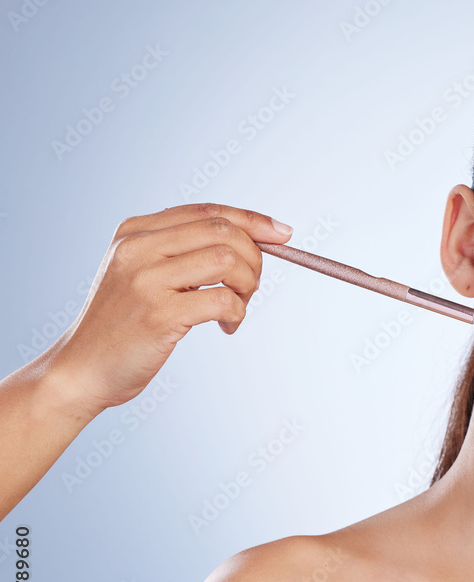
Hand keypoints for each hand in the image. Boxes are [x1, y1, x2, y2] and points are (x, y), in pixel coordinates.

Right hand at [50, 202, 292, 415]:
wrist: (82, 370)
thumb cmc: (123, 326)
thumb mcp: (142, 275)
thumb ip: (181, 253)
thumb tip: (253, 241)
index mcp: (134, 231)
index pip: (206, 212)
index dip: (251, 220)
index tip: (282, 233)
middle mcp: (137, 248)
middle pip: (223, 232)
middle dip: (254, 258)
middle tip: (249, 288)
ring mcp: (146, 280)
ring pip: (227, 261)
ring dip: (248, 286)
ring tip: (237, 308)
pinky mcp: (159, 314)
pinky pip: (223, 300)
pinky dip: (237, 313)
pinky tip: (227, 327)